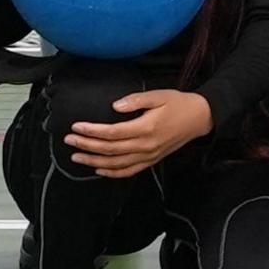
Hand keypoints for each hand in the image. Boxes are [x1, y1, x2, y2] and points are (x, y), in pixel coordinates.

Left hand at [65, 87, 210, 177]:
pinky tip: (99, 169)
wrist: (200, 118)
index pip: (112, 133)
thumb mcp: (159, 95)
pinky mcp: (152, 160)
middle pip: (110, 149)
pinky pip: (129, 171)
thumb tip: (115, 106)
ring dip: (94, 161)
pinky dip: (112, 173)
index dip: (92, 131)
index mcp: (146, 128)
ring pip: (116, 164)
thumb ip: (136, 100)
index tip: (76, 126)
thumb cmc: (179, 104)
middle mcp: (146, 146)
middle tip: (69, 140)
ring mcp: (149, 156)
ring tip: (77, 156)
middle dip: (87, 145)